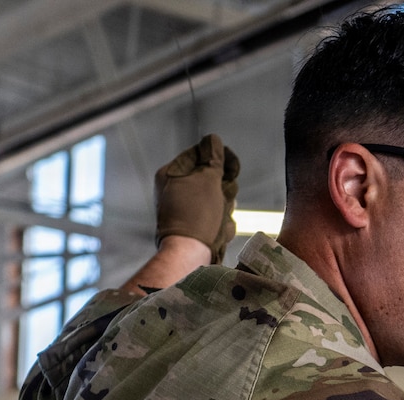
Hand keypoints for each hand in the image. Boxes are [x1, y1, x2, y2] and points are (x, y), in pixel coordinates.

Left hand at [154, 133, 239, 263]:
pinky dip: (221, 225)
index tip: (232, 168)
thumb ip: (213, 158)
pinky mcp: (197, 228)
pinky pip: (217, 218)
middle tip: (221, 199)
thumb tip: (214, 140)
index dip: (219, 159)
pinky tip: (217, 233)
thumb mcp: (207, 179)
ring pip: (219, 199)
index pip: (200, 153)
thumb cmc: (196, 215)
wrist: (190, 256)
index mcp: (171, 174)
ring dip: (225, 209)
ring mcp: (187, 210)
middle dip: (224, 190)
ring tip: (218, 220)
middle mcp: (177, 190)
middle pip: (213, 178)